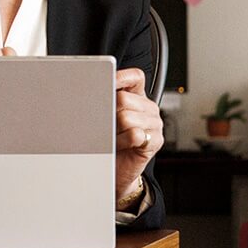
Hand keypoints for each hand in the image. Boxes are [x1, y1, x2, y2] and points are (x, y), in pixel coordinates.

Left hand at [113, 65, 160, 202]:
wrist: (118, 171)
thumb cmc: (110, 144)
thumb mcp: (107, 118)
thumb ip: (106, 102)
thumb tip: (92, 91)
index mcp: (138, 98)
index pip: (135, 77)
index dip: (121, 76)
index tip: (105, 81)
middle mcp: (149, 109)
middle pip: (124, 99)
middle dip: (109, 113)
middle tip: (106, 125)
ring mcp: (154, 124)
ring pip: (127, 118)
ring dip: (114, 131)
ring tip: (113, 138)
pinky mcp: (155, 141)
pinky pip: (135, 134)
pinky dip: (122, 142)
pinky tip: (120, 146)